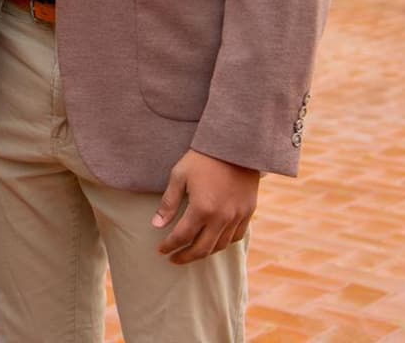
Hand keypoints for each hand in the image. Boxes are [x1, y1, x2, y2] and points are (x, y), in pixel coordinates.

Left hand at [153, 149, 257, 264]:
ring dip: (204, 253)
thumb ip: (169, 203)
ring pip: (220, 246)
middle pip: (201, 249)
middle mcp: (221, 218)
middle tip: (173, 259)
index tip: (160, 250)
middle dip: (185, 257)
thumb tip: (157, 225)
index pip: (182, 237)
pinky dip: (223, 243)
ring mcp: (237, 216)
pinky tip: (213, 242)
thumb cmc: (202, 159)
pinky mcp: (248, 212)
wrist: (236, 146)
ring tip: (191, 253)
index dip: (169, 246)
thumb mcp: (179, 176)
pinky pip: (236, 237)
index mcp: (202, 209)